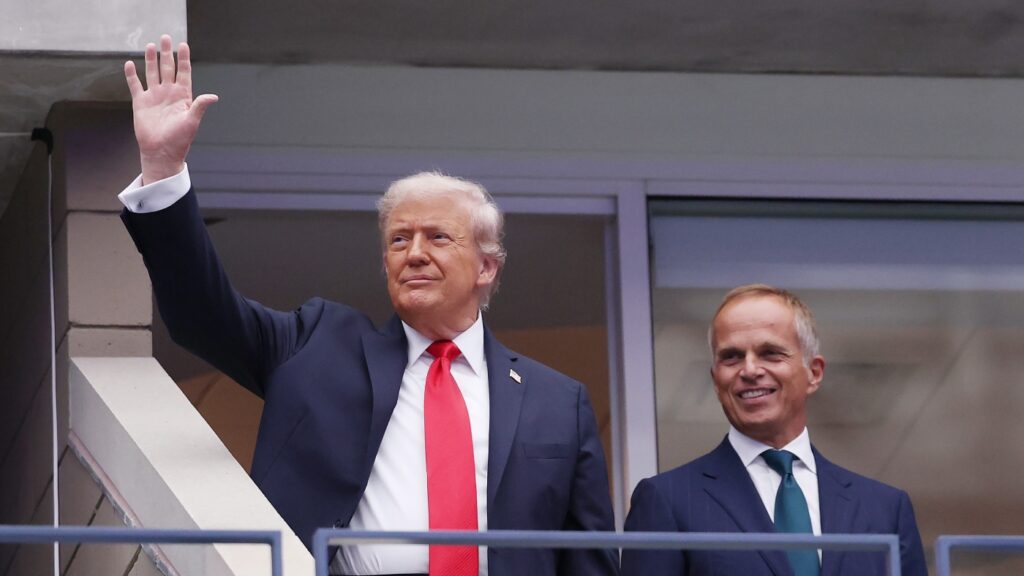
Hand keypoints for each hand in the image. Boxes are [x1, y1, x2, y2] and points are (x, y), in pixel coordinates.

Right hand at [125, 35, 217, 183]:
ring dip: (151, 60)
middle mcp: (168, 93)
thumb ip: (200, 106)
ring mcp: (154, 97)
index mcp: (183, 96)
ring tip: (151, 46)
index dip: (183, 59)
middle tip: (165, 37)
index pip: (184, 72)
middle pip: (168, 68)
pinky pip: (135, 85)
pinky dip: (132, 75)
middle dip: (167, 53)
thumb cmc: (179, 139)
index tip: (183, 44)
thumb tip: (214, 96)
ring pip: (152, 73)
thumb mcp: (192, 121)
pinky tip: (130, 63)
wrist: (161, 152)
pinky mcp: (140, 103)